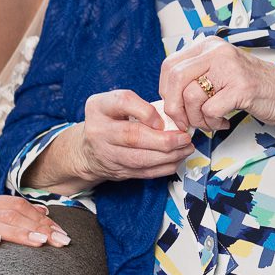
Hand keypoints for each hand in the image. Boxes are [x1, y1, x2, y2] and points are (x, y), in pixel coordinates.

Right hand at [53, 89, 194, 186]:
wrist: (88, 150)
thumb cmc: (110, 121)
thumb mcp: (117, 104)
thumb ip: (140, 106)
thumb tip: (173, 118)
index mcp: (99, 106)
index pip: (123, 102)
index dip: (147, 111)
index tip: (163, 118)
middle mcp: (99, 130)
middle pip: (133, 136)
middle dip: (164, 139)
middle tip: (184, 137)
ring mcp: (106, 153)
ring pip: (140, 159)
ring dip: (169, 155)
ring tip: (186, 148)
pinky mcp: (117, 171)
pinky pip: (144, 172)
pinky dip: (164, 167)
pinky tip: (177, 159)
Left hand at [158, 35, 274, 133]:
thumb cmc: (252, 88)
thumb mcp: (219, 73)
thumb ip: (194, 78)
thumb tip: (165, 100)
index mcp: (209, 45)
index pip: (170, 66)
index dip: (165, 92)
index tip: (174, 108)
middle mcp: (218, 51)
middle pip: (175, 79)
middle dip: (174, 108)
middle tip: (184, 123)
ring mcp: (230, 67)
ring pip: (191, 96)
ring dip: (196, 119)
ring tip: (210, 123)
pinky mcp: (242, 87)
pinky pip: (210, 110)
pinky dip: (212, 123)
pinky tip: (223, 122)